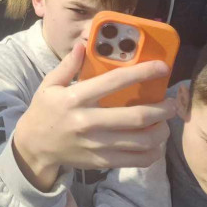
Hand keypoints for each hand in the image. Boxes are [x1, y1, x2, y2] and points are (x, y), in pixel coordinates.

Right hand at [11, 42, 174, 190]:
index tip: (162, 67)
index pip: (114, 82)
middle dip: (161, 109)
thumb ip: (68, 65)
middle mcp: (88, 122)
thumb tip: (84, 45)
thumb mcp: (49, 85)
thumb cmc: (44, 111)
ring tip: (165, 122)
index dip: (142, 73)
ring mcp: (96, 145)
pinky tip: (155, 142)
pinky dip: (152, 152)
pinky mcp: (102, 162)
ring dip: (160, 131)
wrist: (34, 146)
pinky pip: (136, 160)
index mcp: (76, 98)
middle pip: (136, 117)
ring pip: (141, 141)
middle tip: (171, 102)